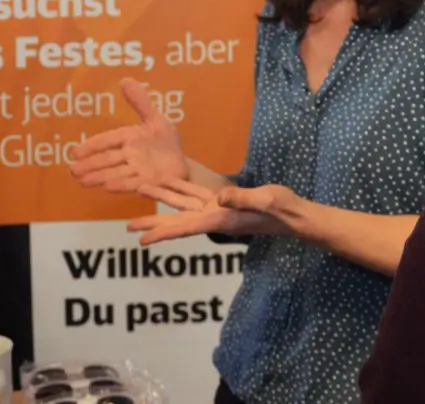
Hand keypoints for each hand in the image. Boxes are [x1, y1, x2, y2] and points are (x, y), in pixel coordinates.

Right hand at [68, 78, 187, 193]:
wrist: (183, 165)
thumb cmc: (166, 143)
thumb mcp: (156, 119)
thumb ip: (140, 102)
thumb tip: (124, 79)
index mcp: (129, 138)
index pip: (106, 141)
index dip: (90, 146)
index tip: (74, 152)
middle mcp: (130, 155)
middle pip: (107, 160)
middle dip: (90, 165)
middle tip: (72, 171)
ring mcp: (138, 171)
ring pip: (115, 173)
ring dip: (99, 177)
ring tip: (83, 181)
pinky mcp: (149, 183)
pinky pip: (133, 183)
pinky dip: (121, 185)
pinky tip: (107, 188)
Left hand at [127, 179, 286, 244]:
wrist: (295, 214)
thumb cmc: (283, 209)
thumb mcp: (265, 200)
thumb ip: (242, 199)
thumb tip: (219, 198)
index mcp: (221, 219)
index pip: (186, 228)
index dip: (163, 234)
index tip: (142, 241)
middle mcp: (215, 217)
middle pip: (177, 222)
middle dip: (154, 223)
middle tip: (129, 227)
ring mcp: (218, 210)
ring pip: (183, 206)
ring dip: (162, 200)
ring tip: (140, 193)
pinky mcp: (223, 202)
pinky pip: (196, 195)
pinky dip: (180, 189)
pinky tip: (166, 184)